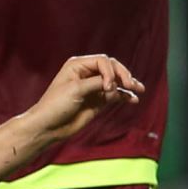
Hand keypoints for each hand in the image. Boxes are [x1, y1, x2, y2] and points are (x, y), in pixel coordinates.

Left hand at [28, 55, 143, 143]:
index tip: (107, 87)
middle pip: (112, 68)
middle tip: (131, 85)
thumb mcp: (76, 89)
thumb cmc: (55, 105)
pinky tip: (133, 100)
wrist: (48, 127)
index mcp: (78, 65)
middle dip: (123, 75)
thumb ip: (97, 83)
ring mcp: (94, 88)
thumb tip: (114, 83)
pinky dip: (125, 96)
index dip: (110, 71)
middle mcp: (87, 74)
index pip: (103, 61)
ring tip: (139, 89)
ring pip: (116, 81)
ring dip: (128, 84)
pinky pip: (116, 95)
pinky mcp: (98, 101)